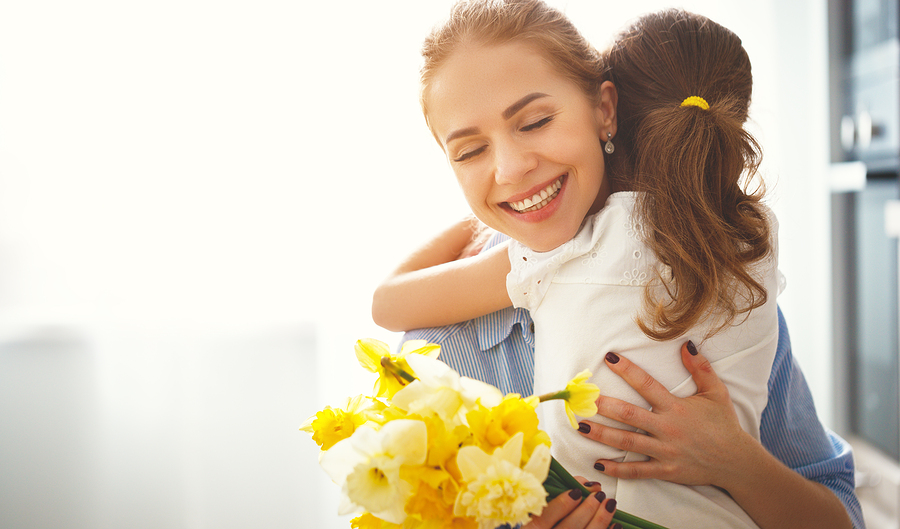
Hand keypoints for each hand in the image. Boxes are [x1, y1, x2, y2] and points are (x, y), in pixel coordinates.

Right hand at [524, 480, 619, 528]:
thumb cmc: (546, 520)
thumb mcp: (542, 504)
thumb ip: (558, 490)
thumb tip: (583, 484)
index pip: (544, 519)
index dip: (561, 505)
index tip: (576, 492)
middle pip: (568, 528)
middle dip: (586, 510)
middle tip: (598, 496)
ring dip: (600, 520)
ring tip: (609, 504)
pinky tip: (615, 524)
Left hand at [577, 342, 755, 488]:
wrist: (736, 462)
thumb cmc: (724, 424)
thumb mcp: (716, 393)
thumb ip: (701, 368)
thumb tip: (686, 344)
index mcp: (676, 407)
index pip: (647, 385)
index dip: (627, 370)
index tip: (608, 358)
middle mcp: (667, 428)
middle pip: (630, 415)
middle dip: (604, 407)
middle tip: (584, 400)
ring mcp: (664, 451)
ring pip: (627, 442)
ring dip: (602, 435)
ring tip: (581, 427)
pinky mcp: (665, 470)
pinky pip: (637, 470)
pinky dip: (617, 468)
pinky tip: (598, 464)